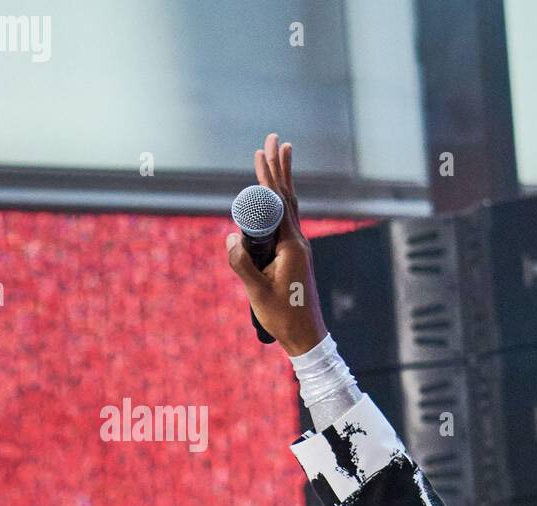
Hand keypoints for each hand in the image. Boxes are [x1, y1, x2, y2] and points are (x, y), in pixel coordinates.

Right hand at [225, 132, 328, 355]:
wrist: (307, 337)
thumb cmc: (284, 316)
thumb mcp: (257, 292)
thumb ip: (242, 264)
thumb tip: (229, 238)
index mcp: (292, 246)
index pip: (279, 203)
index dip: (269, 176)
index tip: (263, 152)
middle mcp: (299, 242)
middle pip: (288, 197)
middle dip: (279, 167)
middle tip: (276, 139)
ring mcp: (299, 249)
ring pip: (290, 207)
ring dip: (283, 180)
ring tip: (282, 154)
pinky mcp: (296, 257)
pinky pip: (288, 222)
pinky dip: (282, 202)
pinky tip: (279, 197)